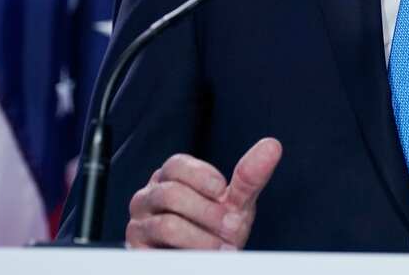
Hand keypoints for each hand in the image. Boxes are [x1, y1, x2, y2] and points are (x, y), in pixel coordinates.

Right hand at [126, 137, 281, 249]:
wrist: (206, 262)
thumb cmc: (218, 230)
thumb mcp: (236, 203)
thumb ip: (249, 176)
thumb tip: (272, 146)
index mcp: (170, 178)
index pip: (177, 165)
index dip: (203, 178)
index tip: (223, 193)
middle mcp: (149, 197)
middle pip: (171, 194)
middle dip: (209, 213)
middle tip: (231, 228)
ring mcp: (139, 224)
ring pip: (166, 224)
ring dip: (201, 238)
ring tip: (221, 248)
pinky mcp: (136, 251)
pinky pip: (158, 251)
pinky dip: (187, 253)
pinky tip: (200, 258)